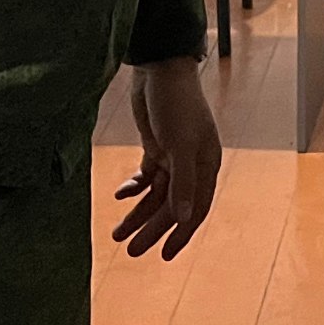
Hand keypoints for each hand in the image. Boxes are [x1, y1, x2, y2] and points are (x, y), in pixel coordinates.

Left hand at [111, 57, 221, 259]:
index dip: (181, 234)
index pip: (195, 208)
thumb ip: (183, 182)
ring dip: (138, 214)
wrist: (159, 68)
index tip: (164, 256)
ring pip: (156, 195)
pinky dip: (134, 188)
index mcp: (206, 165)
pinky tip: (120, 195)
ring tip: (117, 234)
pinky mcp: (157, 145)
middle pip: (172, 206)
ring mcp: (174, 155)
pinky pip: (146, 177)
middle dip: (151, 229)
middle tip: (129, 251)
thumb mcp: (180, 145)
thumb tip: (185, 218)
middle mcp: (192, 164)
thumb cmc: (176, 104)